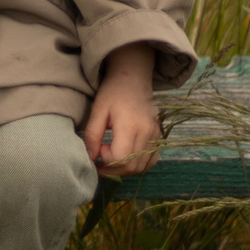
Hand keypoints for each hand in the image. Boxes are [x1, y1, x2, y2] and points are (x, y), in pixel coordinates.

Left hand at [80, 44, 162, 176]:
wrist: (133, 79)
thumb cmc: (113, 92)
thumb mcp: (98, 110)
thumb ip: (92, 135)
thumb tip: (90, 158)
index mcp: (130, 126)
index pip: (122, 158)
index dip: (107, 160)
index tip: (99, 148)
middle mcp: (147, 133)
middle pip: (132, 166)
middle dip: (113, 169)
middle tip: (101, 161)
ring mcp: (155, 136)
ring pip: (142, 167)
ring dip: (124, 169)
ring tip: (111, 160)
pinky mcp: (158, 137)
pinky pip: (151, 160)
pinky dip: (138, 165)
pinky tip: (126, 158)